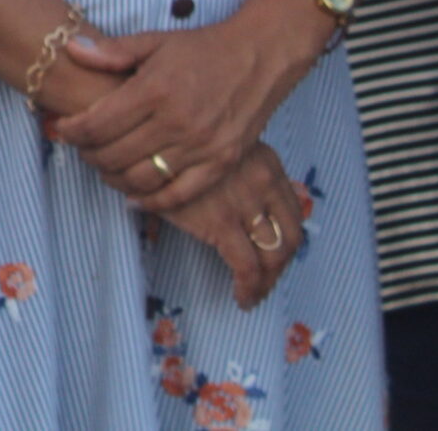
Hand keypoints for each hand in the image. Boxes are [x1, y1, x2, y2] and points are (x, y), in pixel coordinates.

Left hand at [51, 15, 317, 211]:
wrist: (259, 57)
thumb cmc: (202, 49)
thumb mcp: (154, 41)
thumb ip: (111, 51)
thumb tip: (71, 49)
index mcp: (154, 90)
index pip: (98, 123)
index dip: (73, 131)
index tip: (62, 129)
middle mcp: (177, 122)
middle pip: (115, 155)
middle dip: (88, 155)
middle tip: (80, 150)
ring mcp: (202, 146)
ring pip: (142, 179)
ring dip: (114, 179)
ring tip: (103, 169)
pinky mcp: (222, 162)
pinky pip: (180, 194)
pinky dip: (153, 202)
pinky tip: (134, 197)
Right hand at [154, 142, 304, 309]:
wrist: (144, 140)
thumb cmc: (172, 144)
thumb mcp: (217, 149)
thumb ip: (233, 172)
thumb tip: (229, 200)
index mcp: (266, 163)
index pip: (293, 211)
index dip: (287, 238)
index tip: (275, 253)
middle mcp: (264, 183)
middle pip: (290, 236)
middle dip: (281, 265)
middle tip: (267, 281)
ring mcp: (245, 204)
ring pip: (274, 256)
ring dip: (267, 282)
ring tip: (254, 295)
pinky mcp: (221, 222)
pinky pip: (247, 266)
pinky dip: (249, 288)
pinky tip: (242, 298)